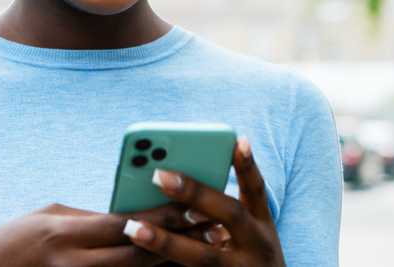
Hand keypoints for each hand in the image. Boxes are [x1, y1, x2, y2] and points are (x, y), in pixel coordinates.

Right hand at [0, 201, 202, 266]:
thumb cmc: (11, 242)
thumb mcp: (48, 218)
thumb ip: (90, 216)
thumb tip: (129, 212)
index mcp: (65, 235)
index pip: (124, 224)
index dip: (161, 215)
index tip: (193, 203)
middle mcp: (73, 264)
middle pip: (137, 254)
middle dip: (176, 239)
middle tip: (211, 227)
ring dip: (170, 262)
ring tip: (202, 249)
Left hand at [122, 137, 285, 265]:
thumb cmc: (247, 256)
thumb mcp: (250, 232)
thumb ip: (229, 207)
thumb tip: (193, 173)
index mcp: (261, 224)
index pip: (256, 190)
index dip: (247, 166)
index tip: (237, 140)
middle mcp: (255, 246)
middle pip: (230, 215)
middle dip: (195, 194)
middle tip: (158, 176)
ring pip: (201, 257)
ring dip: (165, 242)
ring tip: (132, 227)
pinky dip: (160, 264)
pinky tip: (136, 252)